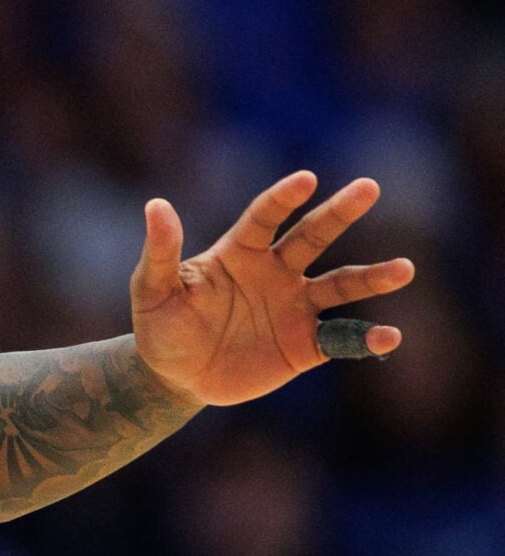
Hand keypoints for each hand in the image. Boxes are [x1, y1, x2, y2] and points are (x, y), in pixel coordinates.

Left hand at [130, 171, 413, 406]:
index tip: (306, 179)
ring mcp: (295, 308)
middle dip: (340, 212)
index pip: (265, 217)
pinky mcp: (305, 345)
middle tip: (369, 187)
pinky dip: (366, 339)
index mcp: (240, 253)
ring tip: (404, 269)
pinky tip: (389, 337)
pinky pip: (342, 340)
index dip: (283, 198)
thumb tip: (156, 204)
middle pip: (314, 236)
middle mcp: (276, 272)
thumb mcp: (152, 290)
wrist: (174, 377)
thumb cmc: (161, 327)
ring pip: (341, 285)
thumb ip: (160, 251)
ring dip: (372, 277)